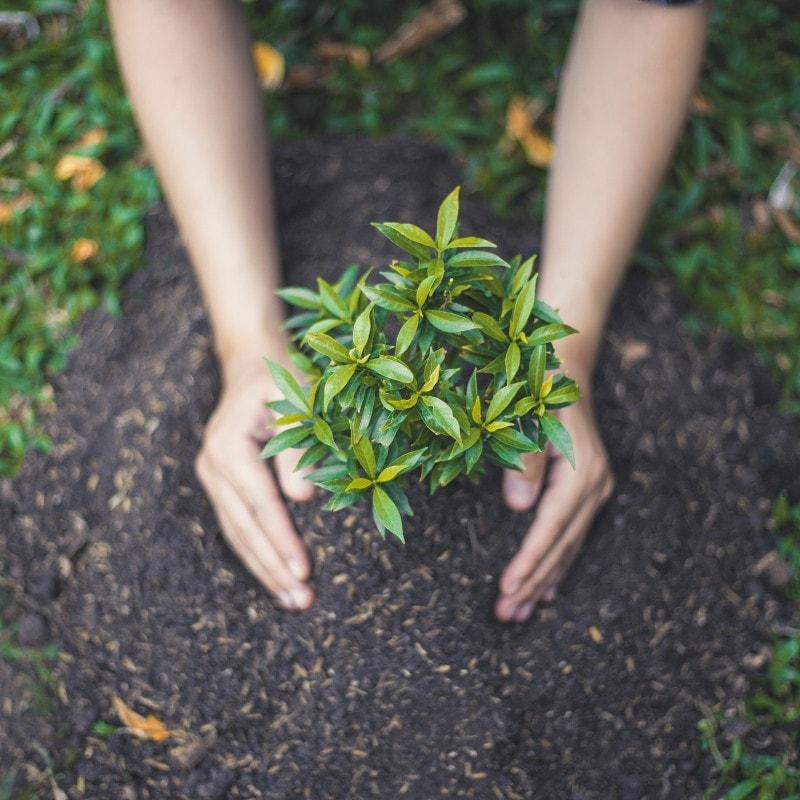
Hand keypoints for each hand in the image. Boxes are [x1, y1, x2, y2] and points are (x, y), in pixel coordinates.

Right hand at [195, 350, 315, 609]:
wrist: (251, 363)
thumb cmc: (283, 378)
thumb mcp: (298, 401)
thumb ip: (298, 448)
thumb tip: (303, 497)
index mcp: (230, 447)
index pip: (260, 505)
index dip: (282, 540)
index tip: (303, 572)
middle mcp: (213, 466)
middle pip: (244, 528)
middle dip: (273, 567)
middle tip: (301, 601)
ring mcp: (212, 476)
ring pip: (236, 533)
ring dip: (263, 569)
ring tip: (291, 601)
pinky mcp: (220, 483)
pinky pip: (236, 525)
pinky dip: (255, 552)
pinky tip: (274, 575)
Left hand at [495, 391, 613, 622]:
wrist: (567, 370)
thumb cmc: (541, 388)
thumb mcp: (530, 414)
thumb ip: (526, 459)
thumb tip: (518, 508)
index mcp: (580, 472)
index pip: (550, 528)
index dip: (528, 561)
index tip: (506, 590)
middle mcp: (594, 487)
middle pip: (560, 546)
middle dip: (532, 583)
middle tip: (504, 615)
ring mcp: (596, 491)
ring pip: (567, 548)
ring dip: (542, 582)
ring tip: (517, 614)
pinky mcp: (589, 492)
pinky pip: (572, 538)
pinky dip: (557, 566)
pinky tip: (546, 593)